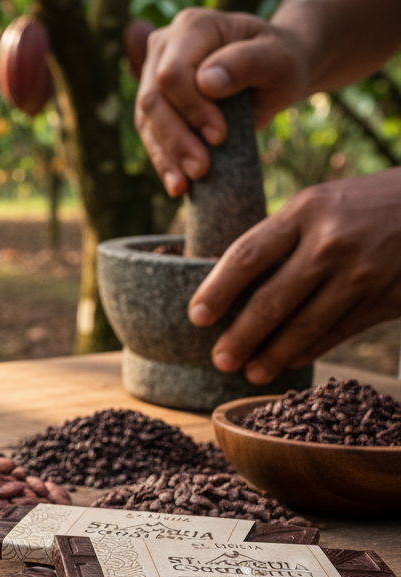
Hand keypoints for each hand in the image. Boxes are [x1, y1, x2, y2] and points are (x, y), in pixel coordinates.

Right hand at [134, 8, 309, 196]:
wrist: (275, 71)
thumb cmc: (280, 60)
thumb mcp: (278, 58)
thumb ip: (246, 63)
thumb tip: (206, 82)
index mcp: (192, 27)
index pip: (173, 73)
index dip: (190, 108)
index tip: (218, 136)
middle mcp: (164, 47)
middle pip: (152, 98)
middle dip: (175, 138)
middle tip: (201, 170)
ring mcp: (154, 76)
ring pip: (146, 121)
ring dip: (166, 156)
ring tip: (185, 186)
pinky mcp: (156, 105)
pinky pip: (150, 135)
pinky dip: (163, 162)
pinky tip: (177, 186)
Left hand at [187, 168, 400, 382]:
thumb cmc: (359, 205)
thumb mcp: (316, 204)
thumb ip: (279, 238)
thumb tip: (225, 281)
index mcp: (303, 212)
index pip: (247, 256)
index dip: (217, 291)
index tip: (196, 317)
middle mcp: (330, 244)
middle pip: (272, 300)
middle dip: (241, 336)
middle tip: (219, 359)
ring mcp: (360, 274)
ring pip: (304, 325)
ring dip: (272, 354)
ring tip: (249, 372)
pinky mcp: (385, 299)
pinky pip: (337, 333)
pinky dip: (308, 351)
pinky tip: (286, 363)